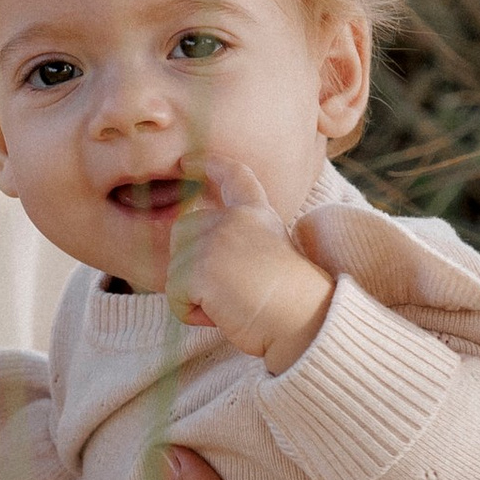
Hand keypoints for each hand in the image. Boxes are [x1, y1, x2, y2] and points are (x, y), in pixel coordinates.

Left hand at [167, 160, 334, 371]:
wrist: (305, 320)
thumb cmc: (293, 304)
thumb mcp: (270, 257)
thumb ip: (238, 244)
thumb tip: (202, 262)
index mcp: (257, 216)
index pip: (234, 178)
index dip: (209, 165)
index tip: (187, 159)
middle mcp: (233, 220)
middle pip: (183, 232)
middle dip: (192, 264)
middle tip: (233, 290)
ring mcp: (214, 241)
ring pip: (175, 271)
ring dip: (197, 297)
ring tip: (235, 302)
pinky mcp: (199, 269)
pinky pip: (176, 299)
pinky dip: (195, 315)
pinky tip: (225, 313)